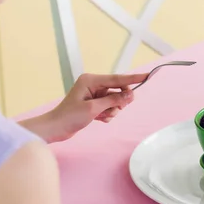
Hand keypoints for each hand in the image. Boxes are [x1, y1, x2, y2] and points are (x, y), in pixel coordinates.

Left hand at [19, 73, 146, 142]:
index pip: (117, 79)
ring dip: (112, 110)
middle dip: (119, 101)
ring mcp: (93, 94)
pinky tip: (99, 119)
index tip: (147, 75)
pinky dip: (107, 114)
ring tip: (102, 117)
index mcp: (91, 80)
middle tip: (118, 109)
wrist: (56, 128)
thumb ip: (112, 100)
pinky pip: (109, 107)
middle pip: (117, 89)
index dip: (133, 78)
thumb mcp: (93, 108)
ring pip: (114, 100)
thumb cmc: (70, 116)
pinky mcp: (93, 104)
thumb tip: (128, 95)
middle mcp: (93, 84)